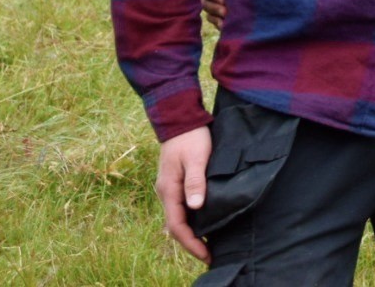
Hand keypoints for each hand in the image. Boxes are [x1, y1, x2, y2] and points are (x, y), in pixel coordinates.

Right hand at [157, 126, 212, 262]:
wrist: (180, 119)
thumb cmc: (191, 137)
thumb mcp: (196, 158)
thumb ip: (195, 182)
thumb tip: (195, 207)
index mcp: (168, 189)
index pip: (177, 225)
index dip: (191, 242)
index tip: (206, 254)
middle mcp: (165, 192)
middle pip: (176, 226)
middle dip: (191, 242)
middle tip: (209, 254)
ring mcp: (168, 188)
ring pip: (178, 217)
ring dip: (191, 232)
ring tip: (208, 243)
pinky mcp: (175, 183)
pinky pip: (180, 208)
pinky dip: (190, 220)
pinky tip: (203, 222)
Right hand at [197, 0, 226, 28]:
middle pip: (204, 1)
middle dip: (215, 7)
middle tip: (225, 10)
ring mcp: (207, 1)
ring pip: (207, 11)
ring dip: (216, 15)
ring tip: (227, 18)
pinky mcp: (212, 11)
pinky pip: (212, 19)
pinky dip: (218, 23)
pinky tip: (225, 26)